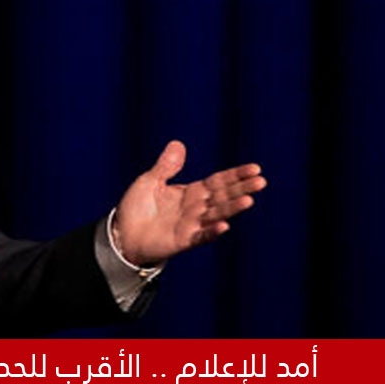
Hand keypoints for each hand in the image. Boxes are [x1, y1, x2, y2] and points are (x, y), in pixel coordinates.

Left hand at [112, 140, 266, 266]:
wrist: (123, 234)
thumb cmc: (136, 208)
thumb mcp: (149, 181)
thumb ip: (166, 166)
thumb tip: (178, 143)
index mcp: (191, 192)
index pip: (218, 182)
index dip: (235, 175)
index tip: (255, 168)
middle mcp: (196, 208)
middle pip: (223, 196)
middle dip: (241, 188)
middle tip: (261, 181)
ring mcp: (192, 224)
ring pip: (216, 214)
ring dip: (232, 208)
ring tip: (248, 200)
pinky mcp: (184, 240)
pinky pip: (201, 235)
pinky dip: (212, 231)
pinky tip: (224, 226)